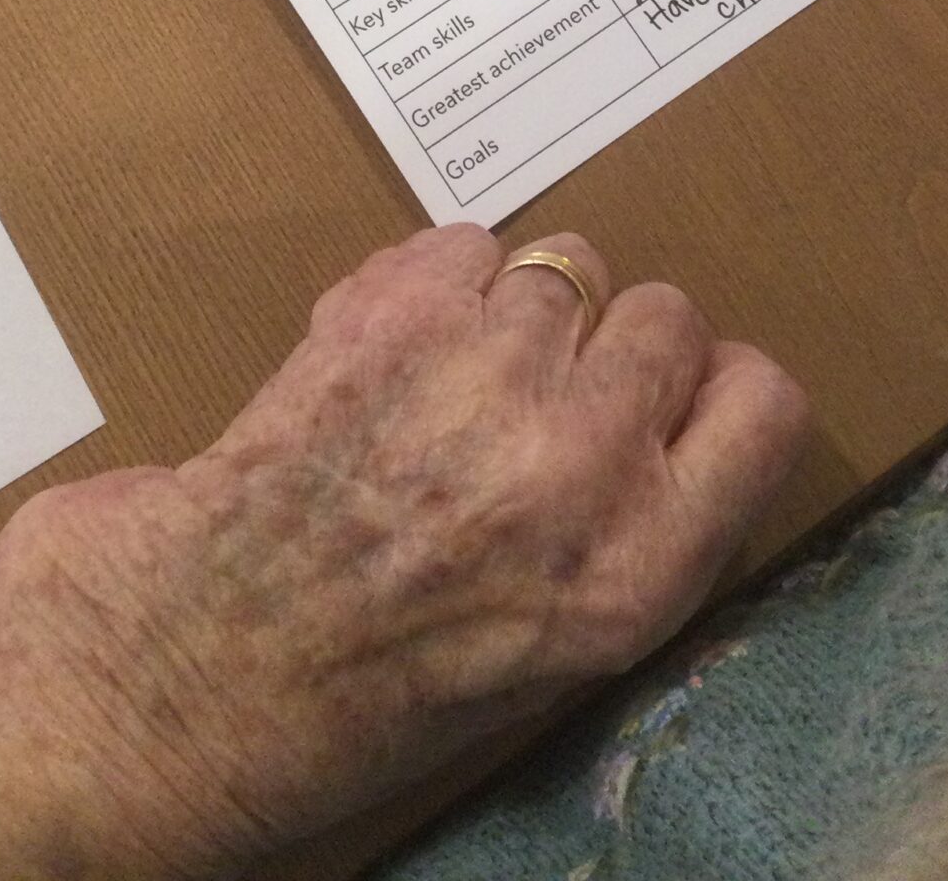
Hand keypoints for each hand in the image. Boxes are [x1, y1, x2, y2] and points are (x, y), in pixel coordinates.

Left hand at [0, 228, 805, 880]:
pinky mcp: (393, 315)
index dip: (709, 395)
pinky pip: (461, 242)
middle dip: (606, 343)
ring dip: (512, 305)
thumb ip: (621, 543)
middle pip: (668, 316)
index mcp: (636, 570)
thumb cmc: (349, 704)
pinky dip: (424, 280)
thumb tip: (650, 434)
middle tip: (534, 394)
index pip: (764, 405)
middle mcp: (585, 460)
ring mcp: (487, 376)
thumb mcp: (540, 670)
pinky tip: (379, 352)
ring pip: (563, 261)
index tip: (665, 405)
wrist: (183, 669)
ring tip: (444, 374)